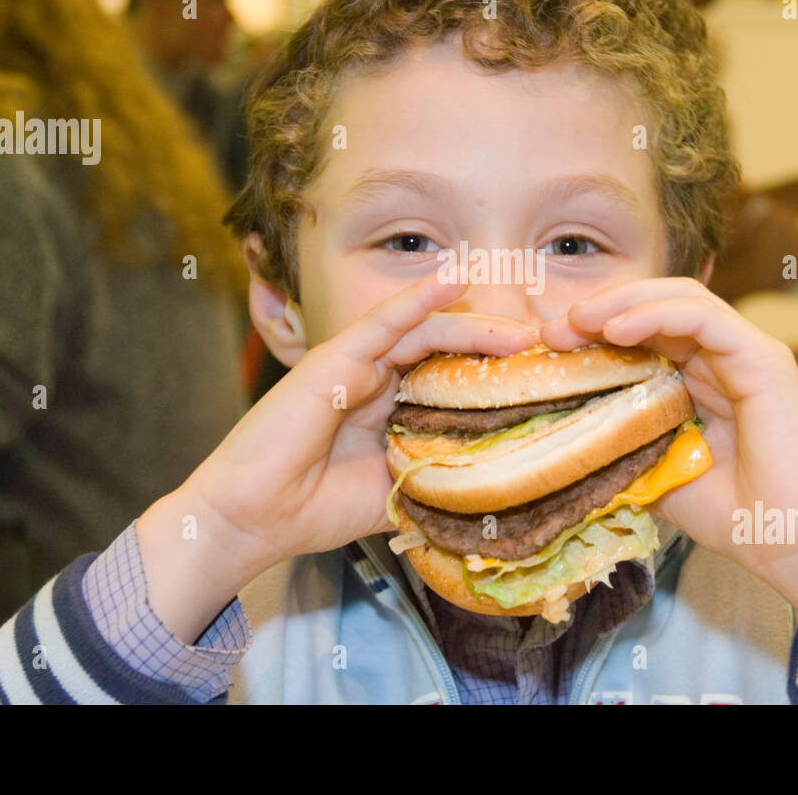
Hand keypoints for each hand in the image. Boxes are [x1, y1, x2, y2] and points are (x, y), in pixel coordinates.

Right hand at [138, 270, 536, 641]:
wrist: (253, 518)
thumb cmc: (314, 509)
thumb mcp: (393, 493)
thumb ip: (432, 477)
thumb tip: (492, 486)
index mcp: (390, 408)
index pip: (452, 378)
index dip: (495, 375)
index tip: (544, 383)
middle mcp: (376, 379)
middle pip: (447, 349)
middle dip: (496, 348)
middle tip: (545, 353)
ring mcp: (356, 364)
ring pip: (425, 330)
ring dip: (475, 325)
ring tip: (521, 333)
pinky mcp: (335, 357)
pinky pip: (385, 320)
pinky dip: (420, 297)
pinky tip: (454, 278)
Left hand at [540, 276, 797, 581]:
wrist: (789, 546)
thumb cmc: (732, 516)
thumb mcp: (657, 473)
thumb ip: (625, 444)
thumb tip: (568, 435)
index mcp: (701, 378)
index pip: (647, 330)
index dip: (597, 330)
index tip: (550, 348)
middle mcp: (725, 357)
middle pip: (658, 305)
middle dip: (602, 309)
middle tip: (554, 330)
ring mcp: (747, 353)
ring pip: (681, 299)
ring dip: (623, 303)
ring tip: (579, 321)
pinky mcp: (765, 358)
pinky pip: (706, 317)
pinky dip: (657, 314)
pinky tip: (617, 330)